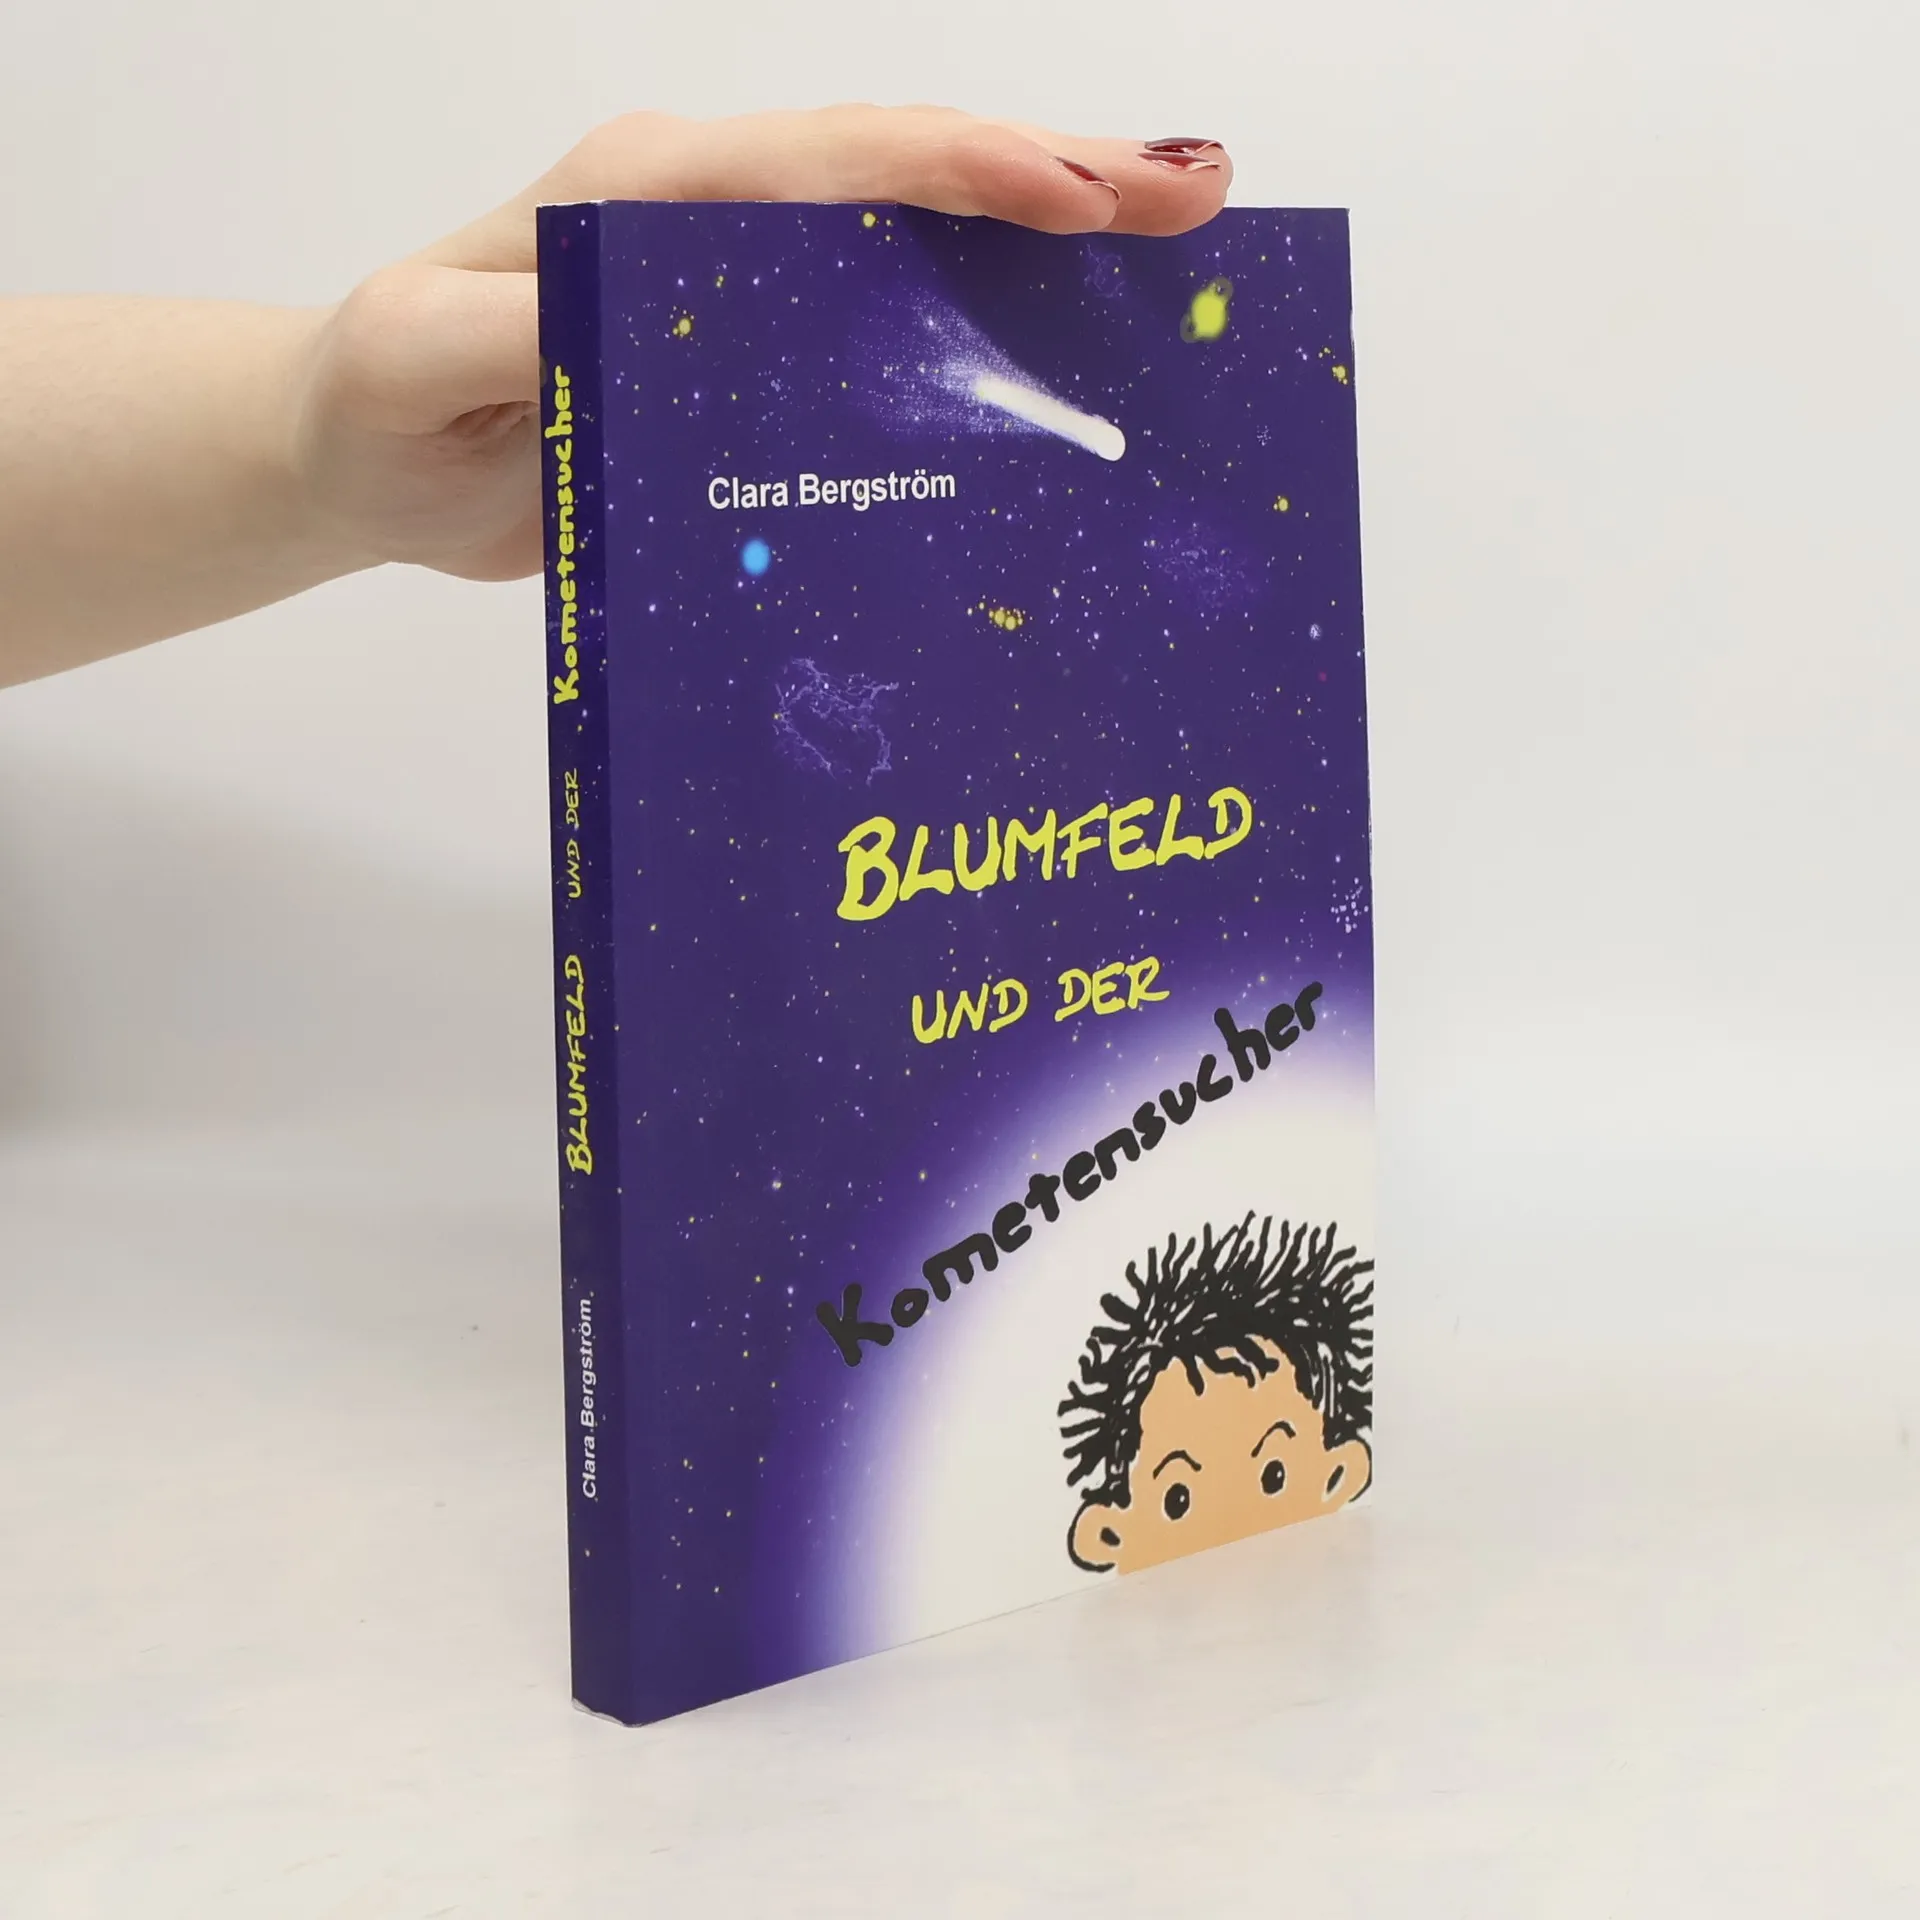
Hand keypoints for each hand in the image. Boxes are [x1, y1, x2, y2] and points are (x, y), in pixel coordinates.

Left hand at [295, 108, 1230, 582]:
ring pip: (917, 231)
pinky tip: (1065, 344)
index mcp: (647, 195)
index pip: (831, 159)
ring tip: (1173, 245)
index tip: (1081, 198)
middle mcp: (713, 215)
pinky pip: (889, 311)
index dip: (962, 170)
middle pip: (906, 169)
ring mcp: (743, 277)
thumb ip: (511, 333)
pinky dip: (985, 311)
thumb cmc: (381, 402)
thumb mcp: (417, 360)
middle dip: (1057, 172)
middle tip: (1194, 194)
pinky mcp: (755, 348)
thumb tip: (635, 321)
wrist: (363, 448)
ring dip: (1048, 233)